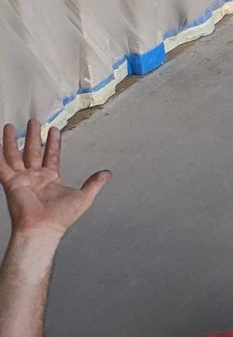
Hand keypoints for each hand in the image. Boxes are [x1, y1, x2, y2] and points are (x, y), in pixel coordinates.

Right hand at [2, 120, 109, 238]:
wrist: (44, 228)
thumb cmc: (61, 217)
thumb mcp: (84, 197)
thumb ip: (94, 184)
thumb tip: (107, 174)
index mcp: (50, 178)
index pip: (52, 155)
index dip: (53, 142)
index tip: (54, 129)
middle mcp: (35, 177)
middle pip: (33, 151)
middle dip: (34, 135)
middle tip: (34, 121)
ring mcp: (22, 179)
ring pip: (16, 155)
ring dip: (13, 140)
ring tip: (11, 126)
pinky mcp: (11, 183)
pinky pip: (2, 166)